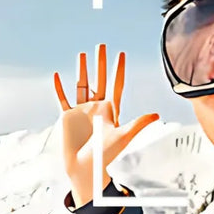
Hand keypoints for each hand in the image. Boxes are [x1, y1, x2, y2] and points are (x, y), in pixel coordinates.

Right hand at [53, 44, 158, 206]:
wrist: (85, 168)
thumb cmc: (106, 155)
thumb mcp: (123, 137)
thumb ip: (138, 124)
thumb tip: (156, 115)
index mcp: (111, 110)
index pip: (116, 85)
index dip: (119, 70)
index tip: (121, 54)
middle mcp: (96, 107)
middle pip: (99, 80)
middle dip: (101, 63)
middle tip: (101, 46)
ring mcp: (82, 110)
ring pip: (82, 85)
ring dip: (82, 70)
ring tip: (82, 54)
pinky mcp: (68, 116)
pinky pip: (62, 98)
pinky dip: (59, 87)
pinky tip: (57, 75)